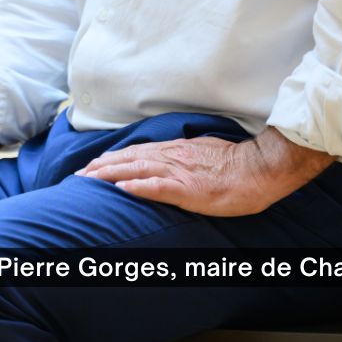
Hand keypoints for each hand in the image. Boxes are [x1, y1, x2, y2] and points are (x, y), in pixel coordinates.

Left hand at [75, 128, 332, 217]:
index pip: (139, 152)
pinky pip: (160, 187)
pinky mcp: (190, 190)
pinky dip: (139, 186)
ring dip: (111, 174)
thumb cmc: (239, 165)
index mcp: (180, 151)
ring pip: (139, 170)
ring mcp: (181, 173)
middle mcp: (175, 158)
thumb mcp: (208, 153)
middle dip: (102, 167)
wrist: (262, 169)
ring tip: (89, 180)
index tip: (93, 165)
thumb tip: (172, 159)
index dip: (114, 158)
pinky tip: (123, 188)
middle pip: (132, 159)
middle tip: (79, 175)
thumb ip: (187, 156)